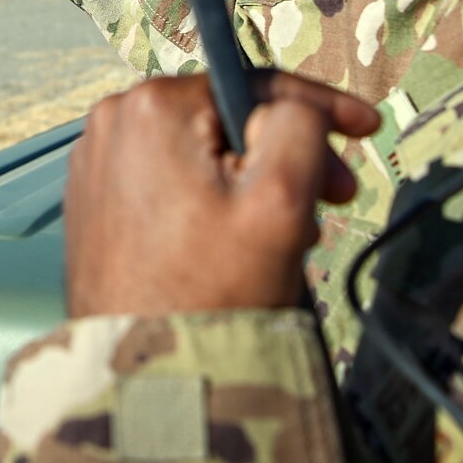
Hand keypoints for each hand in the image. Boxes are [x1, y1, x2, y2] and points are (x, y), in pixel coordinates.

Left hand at [65, 71, 379, 317]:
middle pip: (227, 120)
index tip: (368, 129)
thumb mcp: (279, 200)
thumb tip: (293, 106)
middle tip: (335, 200)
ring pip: (202, 151)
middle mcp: (112, 121)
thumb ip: (299, 126)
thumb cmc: (214, 291)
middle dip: (286, 155)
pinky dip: (212, 199)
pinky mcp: (93, 201)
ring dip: (252, 182)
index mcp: (152, 106)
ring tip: (287, 234)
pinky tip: (239, 242)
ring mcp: (96, 162)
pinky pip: (170, 179)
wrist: (147, 377)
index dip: (321, 106)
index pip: (255, 85)